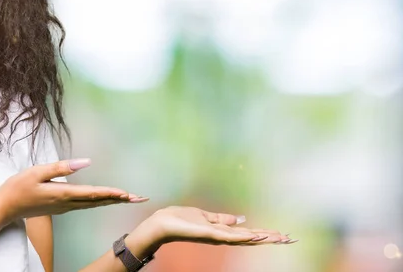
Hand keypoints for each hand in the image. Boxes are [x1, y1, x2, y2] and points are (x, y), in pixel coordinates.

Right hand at [0, 159, 147, 219]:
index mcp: (62, 194)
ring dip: (112, 201)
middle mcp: (67, 203)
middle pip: (98, 202)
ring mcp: (65, 207)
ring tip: (129, 198)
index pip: (92, 194)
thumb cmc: (18, 187)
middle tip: (140, 198)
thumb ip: (61, 167)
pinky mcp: (62, 207)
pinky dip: (100, 201)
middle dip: (119, 200)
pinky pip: (86, 204)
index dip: (110, 193)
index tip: (126, 194)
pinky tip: (106, 199)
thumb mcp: (37, 172)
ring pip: (93, 204)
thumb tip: (85, 162)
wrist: (5, 207)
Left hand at [132, 206, 294, 253]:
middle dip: (271, 239)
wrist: (163, 223)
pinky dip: (242, 236)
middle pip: (251, 239)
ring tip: (281, 237)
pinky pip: (228, 236)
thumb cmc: (181, 219)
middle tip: (291, 239)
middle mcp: (222, 237)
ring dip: (263, 237)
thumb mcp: (205, 216)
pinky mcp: (208, 234)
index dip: (266, 234)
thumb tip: (240, 219)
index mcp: (223, 232)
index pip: (249, 234)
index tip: (284, 235)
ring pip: (244, 239)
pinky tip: (255, 235)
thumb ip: (222, 219)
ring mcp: (216, 236)